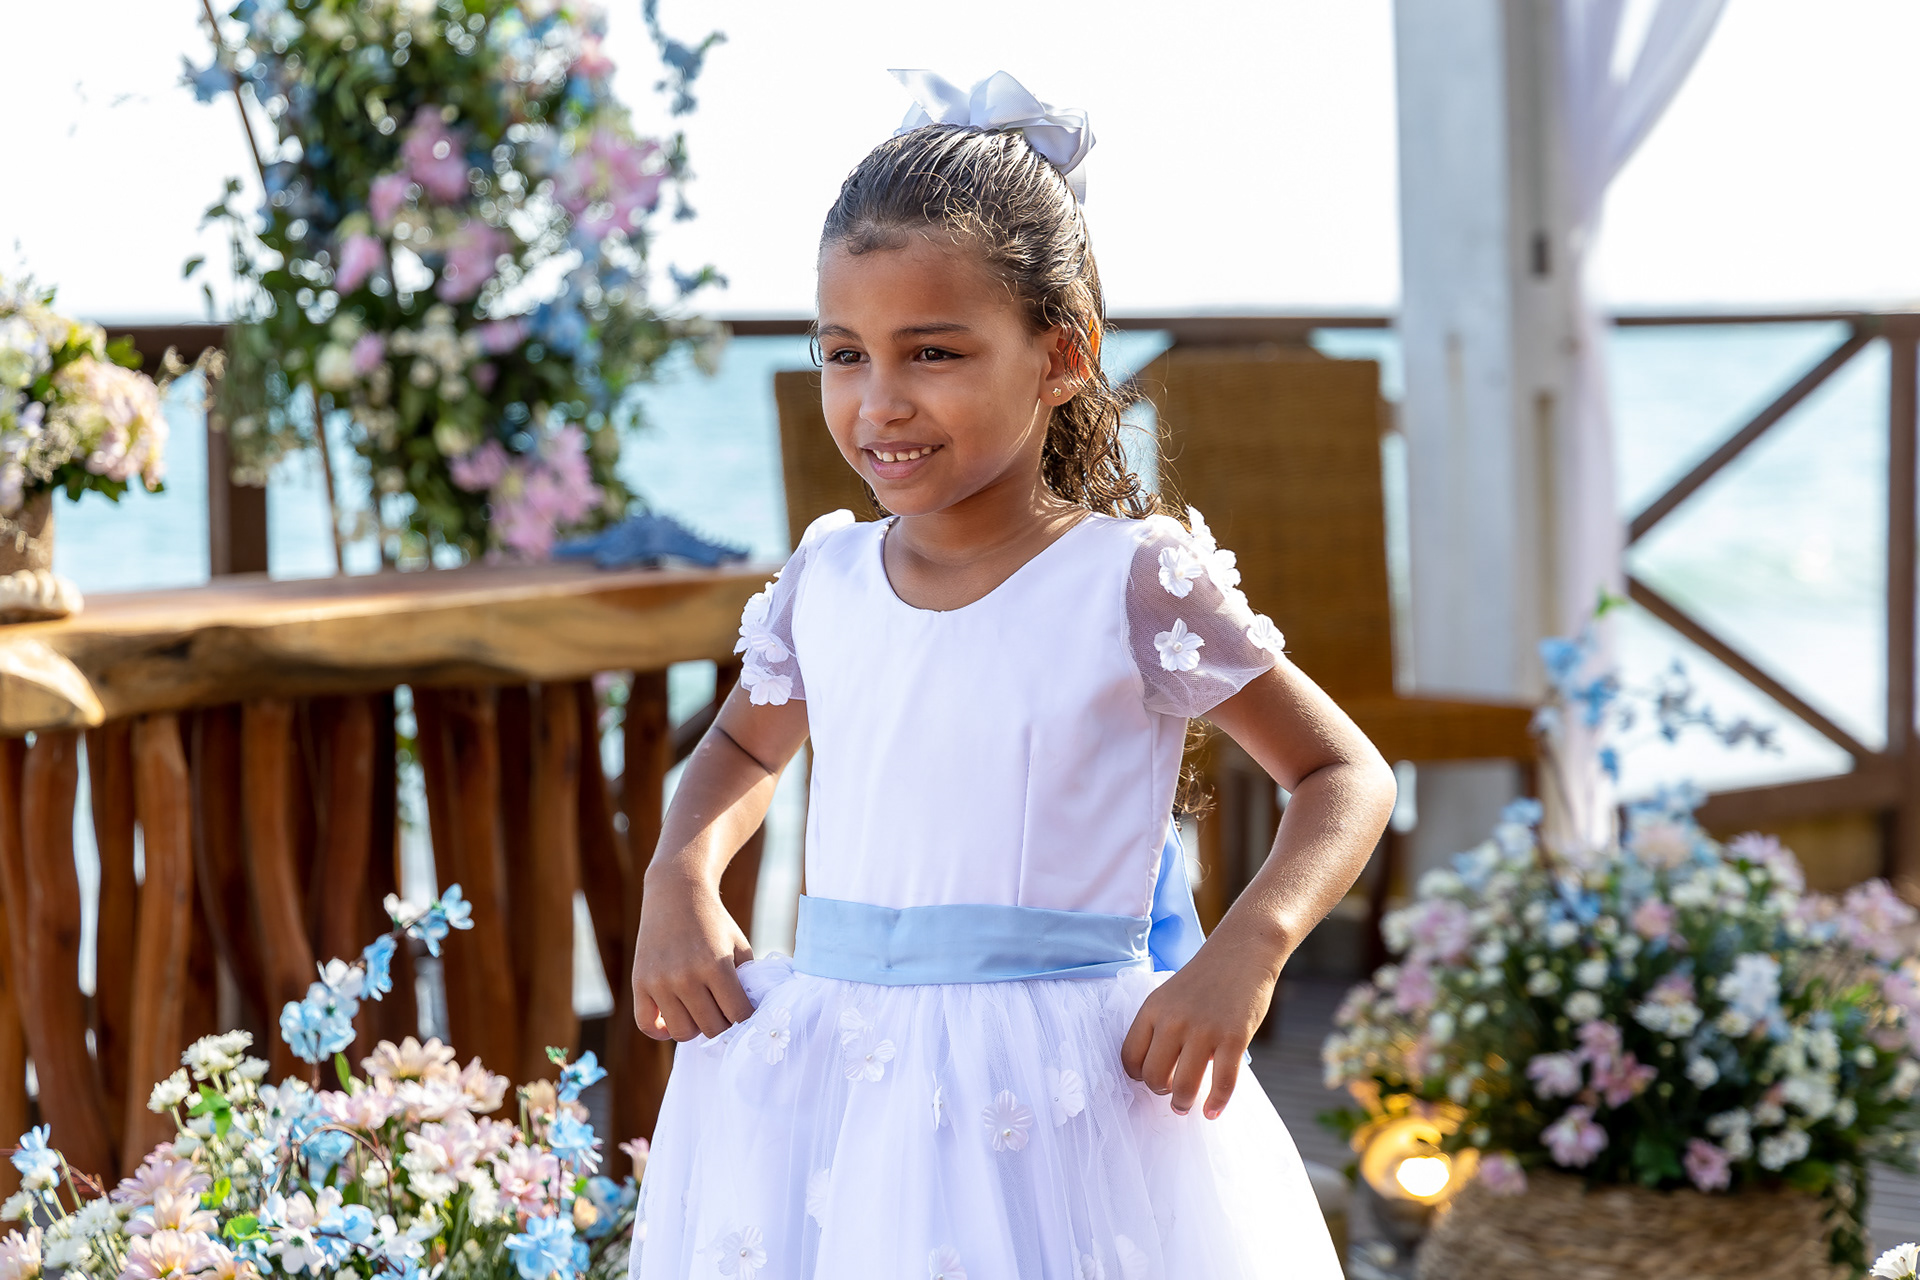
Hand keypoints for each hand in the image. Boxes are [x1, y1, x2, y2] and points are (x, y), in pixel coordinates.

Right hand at [631, 871, 754, 1041]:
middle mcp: (686, 976)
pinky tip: (673, 1018)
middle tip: (722, 1010)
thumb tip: (750, 1017)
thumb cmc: (714, 922)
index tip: (743, 1011)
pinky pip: (647, 1026)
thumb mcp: (739, 945)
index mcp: (716, 965)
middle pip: (711, 1028)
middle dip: (722, 1024)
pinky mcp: (640, 983)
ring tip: (699, 1012)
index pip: (738, 1015)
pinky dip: (661, 1031)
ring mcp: (660, 982)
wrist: (676, 894)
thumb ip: (747, 981)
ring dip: (695, 1028)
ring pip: (683, 1032)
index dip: (745, 1018)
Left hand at [1120, 943, 1276, 1119]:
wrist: (1243, 951)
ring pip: (1183, 1086)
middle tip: (1170, 1092)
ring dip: (1182, 1103)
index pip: (1130, 1057)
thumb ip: (1161, 1026)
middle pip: (1153, 1076)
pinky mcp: (1233, 1038)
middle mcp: (1173, 1022)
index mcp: (1152, 1009)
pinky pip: (1222, 1083)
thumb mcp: (1170, 994)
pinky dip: (1216, 1104)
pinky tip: (1212, 1111)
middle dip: (1160, 1091)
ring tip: (1186, 1105)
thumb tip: (1157, 1068)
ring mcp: (1204, 1031)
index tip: (1149, 1079)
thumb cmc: (1206, 977)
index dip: (1137, 1076)